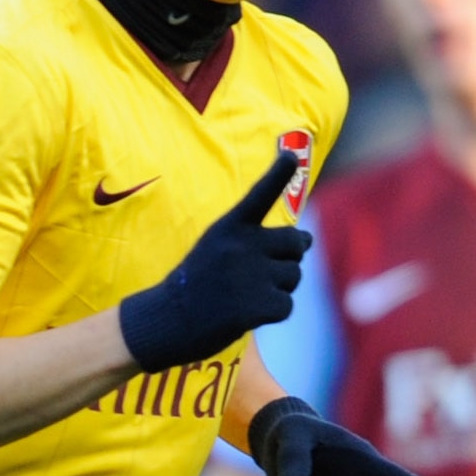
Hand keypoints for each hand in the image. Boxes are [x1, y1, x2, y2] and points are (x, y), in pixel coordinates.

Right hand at [117, 150, 308, 374]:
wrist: (167, 319)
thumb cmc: (199, 283)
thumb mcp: (218, 247)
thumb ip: (256, 238)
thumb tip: (308, 239)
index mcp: (229, 226)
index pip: (259, 195)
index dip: (278, 174)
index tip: (291, 156)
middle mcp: (242, 245)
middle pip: (296, 243)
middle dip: (291, 257)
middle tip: (268, 271)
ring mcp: (251, 275)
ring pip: (294, 276)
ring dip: (280, 288)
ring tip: (247, 295)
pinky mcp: (257, 305)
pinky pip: (286, 305)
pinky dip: (273, 312)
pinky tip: (248, 314)